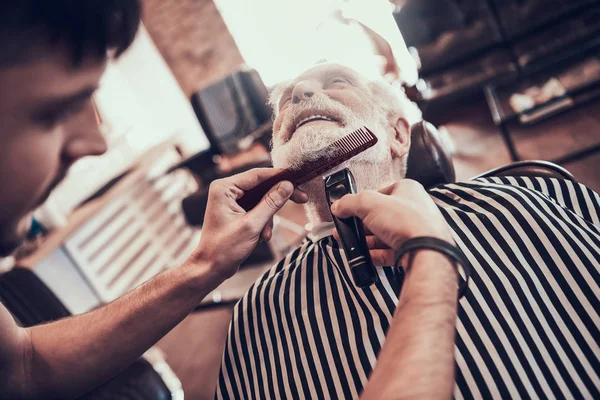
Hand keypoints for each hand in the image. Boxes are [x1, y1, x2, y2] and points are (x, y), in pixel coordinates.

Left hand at [189, 168, 307, 278]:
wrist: (211, 268)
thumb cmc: (224, 249)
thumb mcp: (252, 225)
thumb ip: (271, 203)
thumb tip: (287, 185)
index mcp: (224, 188)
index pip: (257, 175)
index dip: (280, 176)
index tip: (298, 178)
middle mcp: (226, 190)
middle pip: (261, 186)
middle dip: (278, 198)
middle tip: (301, 198)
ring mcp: (231, 200)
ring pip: (262, 199)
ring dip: (269, 216)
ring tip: (265, 234)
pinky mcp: (236, 211)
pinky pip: (258, 208)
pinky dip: (263, 221)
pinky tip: (261, 236)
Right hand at [332, 179, 451, 265]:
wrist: (427, 251)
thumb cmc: (408, 221)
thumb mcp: (370, 203)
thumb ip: (350, 202)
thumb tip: (338, 205)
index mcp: (408, 190)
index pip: (380, 192)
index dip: (363, 201)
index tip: (348, 209)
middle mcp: (414, 209)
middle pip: (380, 216)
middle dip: (361, 224)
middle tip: (345, 229)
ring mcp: (414, 231)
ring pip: (384, 234)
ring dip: (366, 240)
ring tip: (350, 243)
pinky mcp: (413, 250)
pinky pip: (390, 251)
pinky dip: (376, 254)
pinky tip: (364, 256)